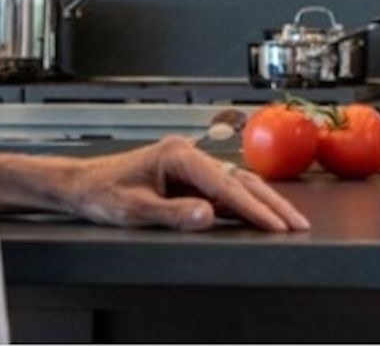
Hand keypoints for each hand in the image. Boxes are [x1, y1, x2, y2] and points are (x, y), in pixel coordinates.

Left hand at [2, 136, 310, 231]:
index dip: (252, 207)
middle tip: (297, 225)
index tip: (275, 225)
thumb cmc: (103, 193)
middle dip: (270, 203)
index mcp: (177, 155)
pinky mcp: (189, 179)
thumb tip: (209, 214)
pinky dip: (247, 204)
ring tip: (289, 223)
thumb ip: (172, 213)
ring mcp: (190, 167)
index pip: (224, 185)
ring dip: (263, 203)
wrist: (83, 186)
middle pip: (239, 179)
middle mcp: (188, 155)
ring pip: (237, 184)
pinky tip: (263, 217)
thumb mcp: (134, 209)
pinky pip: (225, 191)